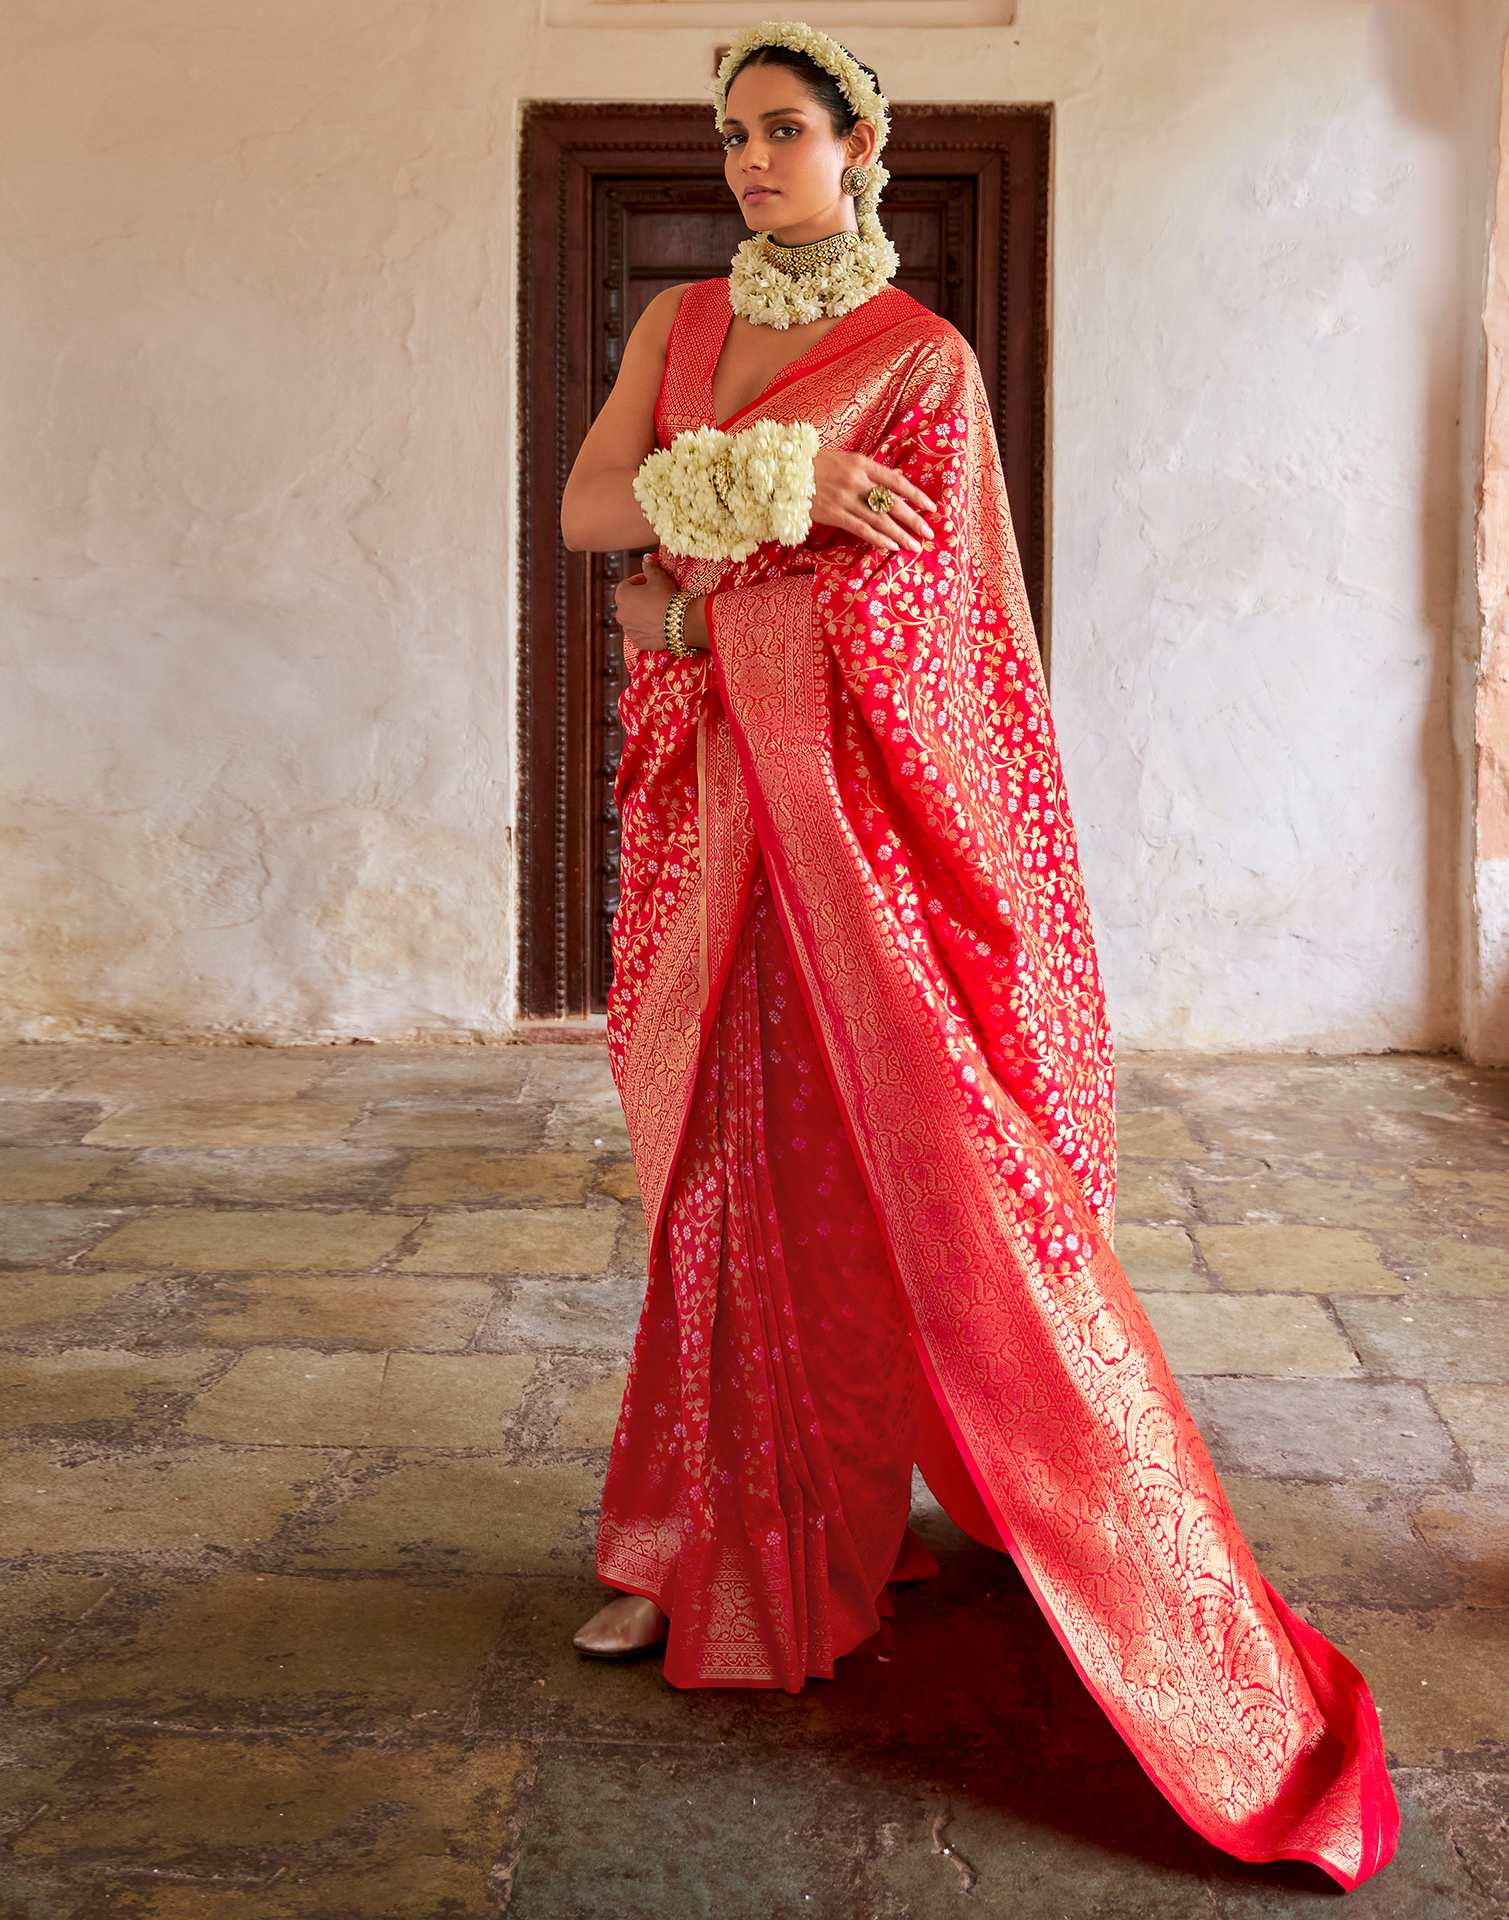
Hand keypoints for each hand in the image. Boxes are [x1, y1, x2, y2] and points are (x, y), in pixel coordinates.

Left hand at [612, 554, 698, 659]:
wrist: (679, 622)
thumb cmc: (666, 596)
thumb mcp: (658, 577)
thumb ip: (649, 567)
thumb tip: (646, 558)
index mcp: (621, 595)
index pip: (627, 584)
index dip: (640, 581)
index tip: (652, 580)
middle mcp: (620, 614)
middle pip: (629, 603)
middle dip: (640, 599)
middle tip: (656, 596)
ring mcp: (628, 630)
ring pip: (634, 620)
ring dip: (643, 615)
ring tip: (659, 611)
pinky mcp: (638, 642)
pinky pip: (641, 634)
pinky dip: (647, 629)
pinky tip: (659, 625)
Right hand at [810, 448, 938, 553]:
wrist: (784, 472)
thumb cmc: (817, 465)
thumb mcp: (846, 459)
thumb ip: (871, 470)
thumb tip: (899, 478)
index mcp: (861, 463)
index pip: (896, 481)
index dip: (916, 495)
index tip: (931, 507)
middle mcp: (856, 480)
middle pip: (891, 503)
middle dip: (913, 519)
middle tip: (929, 533)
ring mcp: (844, 498)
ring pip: (879, 519)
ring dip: (899, 534)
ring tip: (914, 546)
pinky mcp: (833, 514)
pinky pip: (860, 529)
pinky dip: (878, 539)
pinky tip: (891, 547)